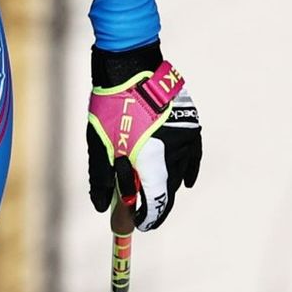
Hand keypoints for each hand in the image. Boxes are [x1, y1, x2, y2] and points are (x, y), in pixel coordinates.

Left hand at [86, 43, 201, 230]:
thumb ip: (101, 179)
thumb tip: (101, 207)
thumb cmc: (110, 106)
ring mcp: (186, 137)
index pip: (156, 200)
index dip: (148, 217)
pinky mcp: (190, 124)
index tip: (139, 226)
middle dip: (154, 203)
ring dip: (166, 185)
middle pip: (168, 189)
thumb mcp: (98, 145)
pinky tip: (186, 183)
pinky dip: (188, 171)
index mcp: (153, 158)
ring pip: (179, 172)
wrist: (131, 65)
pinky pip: (193, 156)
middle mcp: (175, 151)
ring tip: (152, 193)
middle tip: (142, 213)